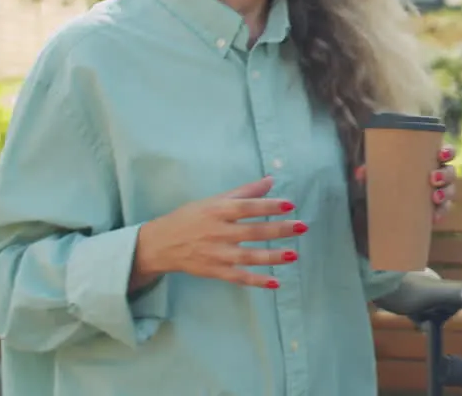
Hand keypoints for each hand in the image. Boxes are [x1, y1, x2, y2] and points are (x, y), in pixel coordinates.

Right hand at [132, 176, 304, 290]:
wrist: (160, 244)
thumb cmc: (190, 218)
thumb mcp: (214, 201)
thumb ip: (244, 192)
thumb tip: (271, 179)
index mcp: (217, 211)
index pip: (246, 207)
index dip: (268, 206)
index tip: (289, 204)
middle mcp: (217, 232)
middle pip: (252, 232)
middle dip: (278, 230)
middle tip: (301, 227)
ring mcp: (216, 254)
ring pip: (248, 257)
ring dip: (272, 257)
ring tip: (293, 255)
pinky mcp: (214, 271)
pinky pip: (238, 278)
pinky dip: (256, 281)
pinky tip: (275, 282)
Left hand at [355, 144, 457, 222]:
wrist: (382, 210)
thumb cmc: (385, 181)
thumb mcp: (377, 175)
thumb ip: (369, 171)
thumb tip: (360, 173)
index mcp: (427, 160)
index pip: (446, 152)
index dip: (448, 152)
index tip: (440, 155)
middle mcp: (437, 175)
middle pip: (451, 172)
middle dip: (445, 175)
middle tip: (432, 179)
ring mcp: (439, 193)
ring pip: (451, 191)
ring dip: (446, 193)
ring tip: (435, 198)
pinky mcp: (435, 210)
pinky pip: (443, 211)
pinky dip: (440, 213)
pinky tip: (434, 217)